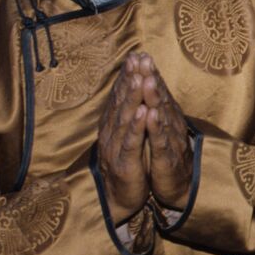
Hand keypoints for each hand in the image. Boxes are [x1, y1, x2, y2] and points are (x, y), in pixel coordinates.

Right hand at [97, 57, 151, 223]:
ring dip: (133, 97)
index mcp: (113, 126)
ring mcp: (116, 148)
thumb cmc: (128, 164)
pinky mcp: (125, 163)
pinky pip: (131, 142)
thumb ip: (128, 115)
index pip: (120, 96)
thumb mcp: (127, 136)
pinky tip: (143, 112)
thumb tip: (133, 91)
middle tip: (137, 58)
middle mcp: (111, 133)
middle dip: (130, 79)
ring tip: (140, 78)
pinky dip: (136, 127)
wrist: (120, 199)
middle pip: (121, 102)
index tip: (137, 55)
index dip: (128, 76)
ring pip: (125, 118)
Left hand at [138, 56, 192, 209]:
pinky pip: (160, 140)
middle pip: (160, 97)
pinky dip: (155, 127)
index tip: (139, 54)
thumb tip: (150, 84)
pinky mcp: (166, 158)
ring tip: (148, 80)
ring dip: (155, 97)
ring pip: (161, 115)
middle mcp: (170, 124)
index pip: (157, 92)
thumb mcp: (161, 129)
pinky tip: (150, 115)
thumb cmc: (167, 154)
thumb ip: (157, 108)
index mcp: (166, 117)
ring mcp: (170, 140)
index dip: (149, 73)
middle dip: (151, 77)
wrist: (179, 186)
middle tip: (144, 58)